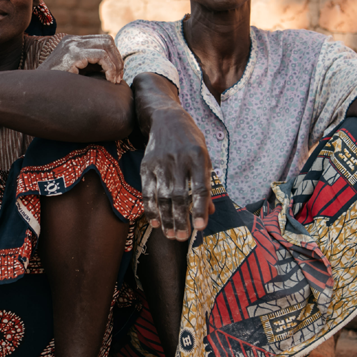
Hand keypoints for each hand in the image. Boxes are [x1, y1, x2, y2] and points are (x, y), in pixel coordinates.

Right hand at [39, 34, 123, 84]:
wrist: (34, 91)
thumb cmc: (56, 88)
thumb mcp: (77, 72)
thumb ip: (91, 66)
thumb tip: (115, 69)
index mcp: (72, 42)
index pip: (102, 40)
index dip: (114, 56)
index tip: (116, 74)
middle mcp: (72, 40)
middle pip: (107, 40)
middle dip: (117, 59)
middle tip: (118, 78)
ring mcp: (72, 45)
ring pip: (107, 46)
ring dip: (115, 64)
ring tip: (114, 80)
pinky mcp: (73, 54)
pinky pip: (101, 56)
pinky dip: (110, 68)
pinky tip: (109, 80)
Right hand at [140, 106, 213, 240]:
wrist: (166, 119)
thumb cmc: (190, 141)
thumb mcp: (205, 157)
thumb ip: (207, 183)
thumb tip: (210, 211)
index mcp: (197, 157)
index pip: (199, 187)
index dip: (199, 209)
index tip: (200, 227)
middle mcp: (178, 160)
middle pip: (179, 196)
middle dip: (181, 219)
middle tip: (183, 238)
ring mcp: (160, 163)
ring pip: (162, 197)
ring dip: (167, 219)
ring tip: (172, 235)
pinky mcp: (146, 166)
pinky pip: (147, 192)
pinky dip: (150, 209)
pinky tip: (155, 223)